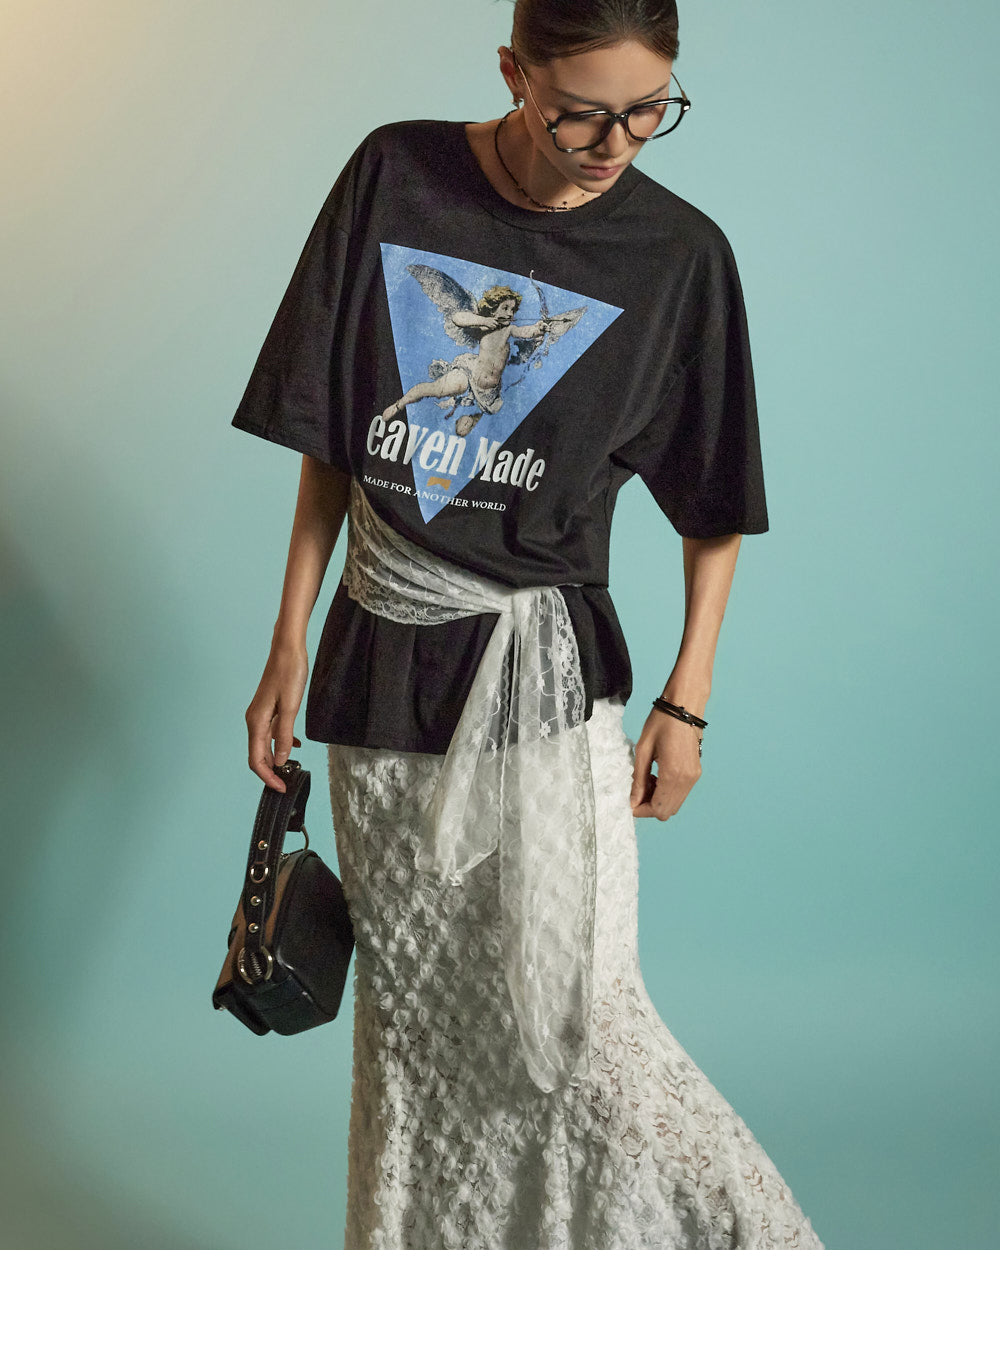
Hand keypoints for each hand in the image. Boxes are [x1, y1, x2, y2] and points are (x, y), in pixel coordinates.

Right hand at [245, 642, 308, 791]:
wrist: (288, 649)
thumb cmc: (289, 674)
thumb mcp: (291, 708)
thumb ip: (284, 735)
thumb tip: (281, 760)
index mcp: (256, 722)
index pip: (257, 760)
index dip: (268, 777)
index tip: (281, 788)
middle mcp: (254, 720)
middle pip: (258, 755)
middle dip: (271, 771)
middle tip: (288, 781)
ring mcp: (261, 714)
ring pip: (265, 744)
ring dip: (276, 757)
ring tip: (292, 766)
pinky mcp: (268, 709)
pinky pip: (271, 732)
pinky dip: (281, 742)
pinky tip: (294, 744)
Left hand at [630, 708, 702, 819]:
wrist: (685, 706)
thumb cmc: (662, 721)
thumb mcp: (642, 749)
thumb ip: (638, 779)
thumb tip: (633, 801)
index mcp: (672, 774)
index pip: (657, 809)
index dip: (641, 810)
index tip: (630, 801)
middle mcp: (687, 779)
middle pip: (667, 811)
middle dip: (649, 806)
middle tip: (638, 789)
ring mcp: (694, 777)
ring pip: (674, 804)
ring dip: (658, 799)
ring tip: (647, 779)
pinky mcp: (696, 772)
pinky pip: (680, 793)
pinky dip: (667, 792)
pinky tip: (658, 775)